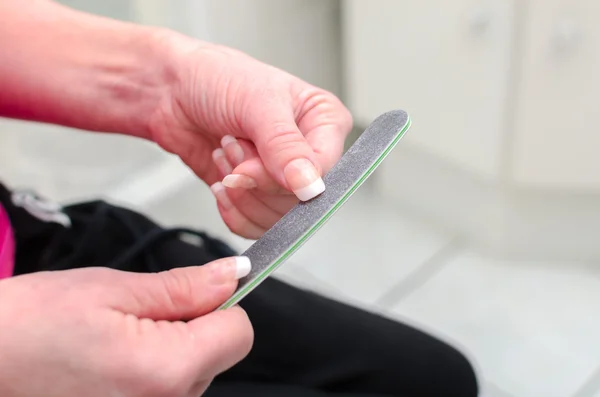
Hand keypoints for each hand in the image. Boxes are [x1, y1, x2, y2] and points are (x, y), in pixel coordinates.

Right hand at [0, 257, 253, 396]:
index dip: (220, 305)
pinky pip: (168, 392)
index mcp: (165, 371)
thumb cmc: (32, 324)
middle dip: (192, 327)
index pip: (239, 334)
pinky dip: (153, 372)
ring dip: (171, 350)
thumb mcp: (113, 289)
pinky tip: (113, 364)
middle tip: (136, 317)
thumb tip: (233, 275)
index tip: (190, 293)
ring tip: (117, 340)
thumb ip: (184, 287)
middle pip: (218, 355)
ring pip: (194, 374)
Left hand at [150, 36, 352, 238]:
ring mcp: (281, 176)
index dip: (289, 177)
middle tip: (233, 145)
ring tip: (226, 153)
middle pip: (300, 200)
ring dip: (241, 191)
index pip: (326, 169)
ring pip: (277, 217)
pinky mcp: (256, 195)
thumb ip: (284, 145)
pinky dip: (232, 209)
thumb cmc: (216, 78)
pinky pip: (255, 225)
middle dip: (256, 179)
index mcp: (323, 121)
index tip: (251, 165)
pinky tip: (221, 181)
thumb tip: (310, 184)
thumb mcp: (257, 103)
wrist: (171, 90)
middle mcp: (308, 152)